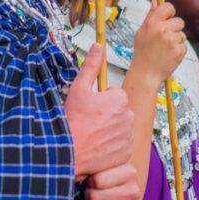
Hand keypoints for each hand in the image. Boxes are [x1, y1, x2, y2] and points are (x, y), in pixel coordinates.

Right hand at [64, 43, 134, 180]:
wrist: (69, 152)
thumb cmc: (73, 121)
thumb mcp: (79, 88)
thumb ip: (91, 66)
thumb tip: (98, 47)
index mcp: (119, 98)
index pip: (112, 94)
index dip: (99, 100)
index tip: (89, 108)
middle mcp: (129, 116)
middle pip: (118, 111)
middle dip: (106, 114)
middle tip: (89, 122)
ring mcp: (128, 136)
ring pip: (119, 128)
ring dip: (109, 130)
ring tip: (92, 134)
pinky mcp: (126, 152)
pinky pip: (120, 145)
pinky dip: (112, 146)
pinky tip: (97, 146)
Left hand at [85, 163, 139, 199]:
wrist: (117, 194)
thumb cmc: (103, 177)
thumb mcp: (100, 166)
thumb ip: (91, 165)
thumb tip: (76, 168)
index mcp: (129, 172)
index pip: (97, 181)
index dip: (89, 181)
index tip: (92, 180)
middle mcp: (134, 191)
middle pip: (94, 198)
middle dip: (88, 196)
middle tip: (91, 193)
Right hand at [129, 1, 186, 87]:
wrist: (145, 74)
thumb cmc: (142, 52)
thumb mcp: (142, 32)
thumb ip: (150, 16)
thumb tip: (156, 1)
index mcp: (152, 23)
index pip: (168, 7)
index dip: (170, 13)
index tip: (168, 18)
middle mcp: (162, 30)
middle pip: (179, 21)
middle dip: (174, 29)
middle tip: (164, 39)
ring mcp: (171, 40)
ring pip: (182, 34)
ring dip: (176, 40)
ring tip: (165, 49)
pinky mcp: (179, 50)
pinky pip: (184, 45)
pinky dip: (178, 50)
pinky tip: (168, 55)